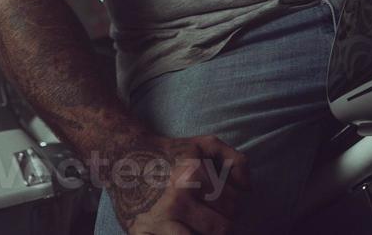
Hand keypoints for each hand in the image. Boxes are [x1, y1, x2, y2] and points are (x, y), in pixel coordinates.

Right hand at [109, 133, 249, 234]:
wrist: (123, 158)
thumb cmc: (169, 154)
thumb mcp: (203, 145)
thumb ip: (234, 160)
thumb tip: (248, 189)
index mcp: (193, 175)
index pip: (234, 204)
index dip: (236, 206)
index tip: (227, 204)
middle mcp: (176, 200)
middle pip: (222, 229)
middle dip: (225, 225)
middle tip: (217, 218)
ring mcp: (159, 222)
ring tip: (202, 225)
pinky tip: (186, 229)